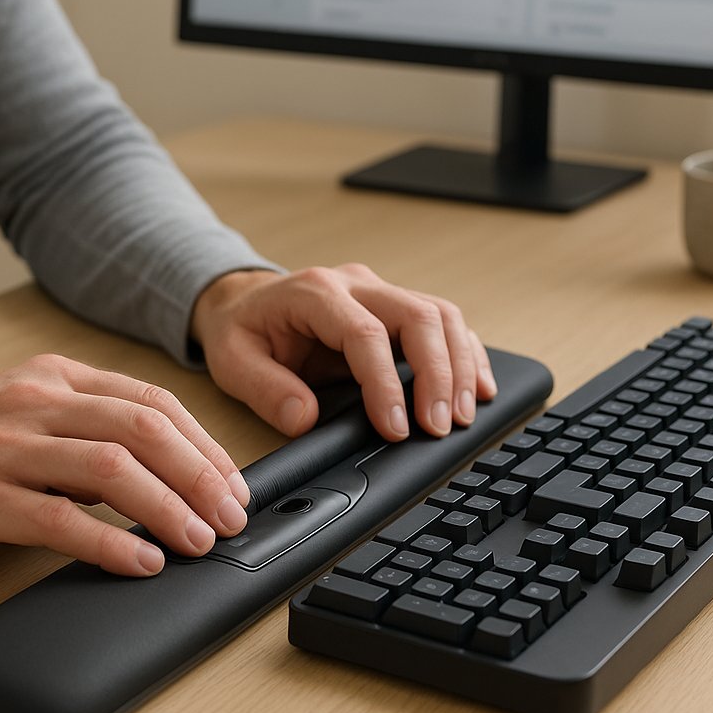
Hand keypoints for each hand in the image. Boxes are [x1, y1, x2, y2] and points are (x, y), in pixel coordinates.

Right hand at [0, 355, 250, 576]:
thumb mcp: (23, 412)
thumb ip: (85, 428)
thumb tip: (165, 471)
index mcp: (54, 377)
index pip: (151, 401)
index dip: (204, 445)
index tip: (234, 484)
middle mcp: (34, 402)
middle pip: (142, 428)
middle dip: (200, 475)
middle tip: (231, 517)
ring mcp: (4, 447)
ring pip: (110, 468)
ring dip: (168, 508)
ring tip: (199, 541)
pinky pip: (59, 518)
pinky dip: (110, 542)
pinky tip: (141, 562)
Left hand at [190, 265, 496, 440]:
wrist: (243, 301)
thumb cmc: (241, 329)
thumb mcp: (232, 361)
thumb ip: (266, 390)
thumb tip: (305, 419)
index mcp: (315, 293)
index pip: (365, 334)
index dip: (387, 384)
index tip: (396, 428)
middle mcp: (356, 285)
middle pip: (419, 316)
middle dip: (439, 373)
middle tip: (441, 425)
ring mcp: (381, 292)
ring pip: (441, 316)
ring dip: (460, 366)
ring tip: (462, 415)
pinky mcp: (396, 308)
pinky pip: (444, 324)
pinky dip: (468, 355)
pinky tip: (479, 388)